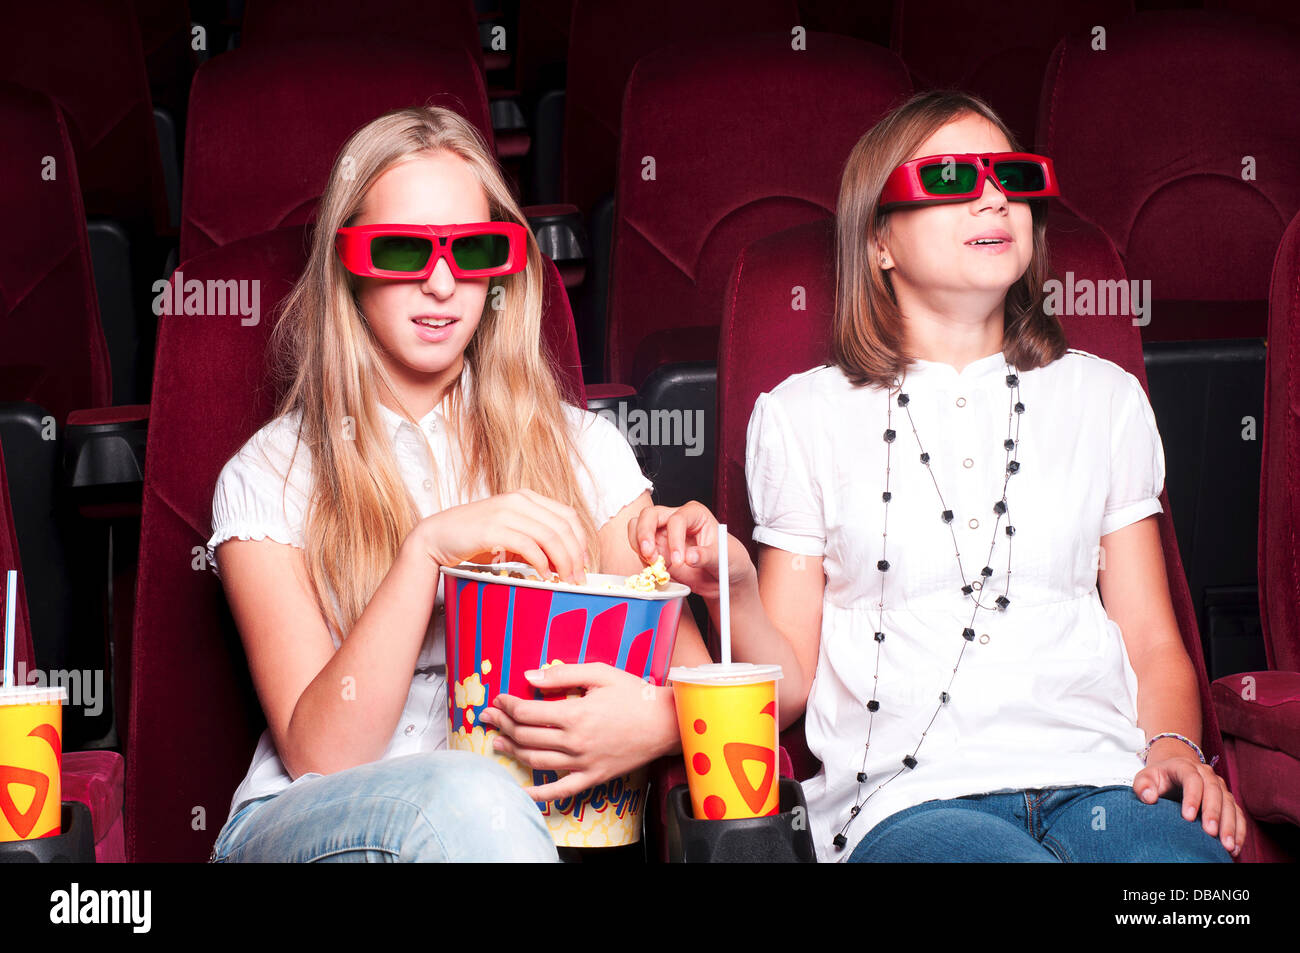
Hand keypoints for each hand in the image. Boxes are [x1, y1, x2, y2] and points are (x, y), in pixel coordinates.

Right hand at [410, 488, 588, 582]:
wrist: (437, 536)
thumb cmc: (474, 538)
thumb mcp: (510, 532)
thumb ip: (534, 539)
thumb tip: (563, 561)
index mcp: (526, 498)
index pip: (567, 516)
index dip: (581, 541)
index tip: (584, 563)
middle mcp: (519, 500)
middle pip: (563, 527)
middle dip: (575, 555)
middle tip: (578, 578)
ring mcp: (505, 512)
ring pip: (549, 536)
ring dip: (563, 561)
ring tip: (565, 580)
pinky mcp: (493, 529)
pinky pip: (528, 546)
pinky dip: (541, 563)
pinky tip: (544, 576)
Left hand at [478, 662, 675, 801]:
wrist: (666, 723)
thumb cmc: (635, 694)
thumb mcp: (600, 673)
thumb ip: (562, 674)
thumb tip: (528, 676)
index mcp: (575, 714)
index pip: (527, 712)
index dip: (507, 705)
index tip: (500, 699)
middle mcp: (575, 742)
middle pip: (526, 736)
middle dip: (502, 724)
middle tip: (489, 717)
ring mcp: (583, 763)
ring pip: (536, 761)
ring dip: (512, 751)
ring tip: (498, 742)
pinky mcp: (593, 777)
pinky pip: (560, 791)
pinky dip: (538, 795)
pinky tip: (521, 792)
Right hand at [627, 500, 754, 602]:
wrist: (722, 578)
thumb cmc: (728, 560)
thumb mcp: (725, 558)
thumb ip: (707, 556)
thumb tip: (690, 556)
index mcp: (695, 514)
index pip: (677, 519)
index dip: (675, 539)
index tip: (680, 560)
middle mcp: (676, 519)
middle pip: (650, 515)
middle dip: (645, 534)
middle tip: (650, 556)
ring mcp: (662, 533)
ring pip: (637, 526)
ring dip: (638, 544)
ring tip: (652, 563)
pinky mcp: (655, 548)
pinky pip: (638, 547)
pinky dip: (640, 557)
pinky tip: (655, 569)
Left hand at [1133, 749, 1245, 857]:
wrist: (1175, 771)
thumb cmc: (1159, 778)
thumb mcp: (1145, 777)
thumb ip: (1142, 785)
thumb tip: (1149, 798)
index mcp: (1185, 767)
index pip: (1191, 779)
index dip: (1192, 797)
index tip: (1187, 817)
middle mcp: (1206, 774)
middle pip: (1214, 791)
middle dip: (1213, 813)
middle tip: (1210, 833)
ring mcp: (1219, 787)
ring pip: (1229, 804)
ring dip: (1230, 825)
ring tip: (1227, 845)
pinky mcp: (1228, 800)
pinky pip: (1238, 814)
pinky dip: (1238, 831)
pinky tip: (1235, 847)